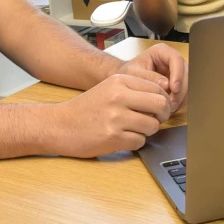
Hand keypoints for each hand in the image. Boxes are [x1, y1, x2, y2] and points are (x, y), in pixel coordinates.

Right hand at [53, 74, 172, 157]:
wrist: (60, 125)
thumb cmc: (86, 109)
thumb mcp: (109, 89)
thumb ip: (134, 90)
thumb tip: (163, 100)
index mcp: (119, 81)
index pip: (157, 88)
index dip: (163, 100)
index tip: (159, 108)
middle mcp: (118, 96)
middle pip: (160, 105)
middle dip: (162, 115)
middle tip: (155, 120)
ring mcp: (116, 117)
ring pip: (153, 125)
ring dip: (147, 131)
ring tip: (133, 129)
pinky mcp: (113, 137)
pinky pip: (140, 141)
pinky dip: (135, 142)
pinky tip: (123, 138)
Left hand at [117, 43, 187, 112]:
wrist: (124, 84)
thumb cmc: (127, 75)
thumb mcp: (133, 74)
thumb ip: (147, 78)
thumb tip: (166, 85)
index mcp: (161, 52)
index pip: (176, 59)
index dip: (178, 73)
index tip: (173, 88)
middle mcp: (171, 60)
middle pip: (185, 72)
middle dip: (180, 89)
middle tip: (171, 103)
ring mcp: (175, 73)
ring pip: (187, 84)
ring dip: (180, 97)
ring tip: (169, 108)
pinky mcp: (176, 84)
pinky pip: (184, 93)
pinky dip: (179, 102)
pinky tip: (170, 108)